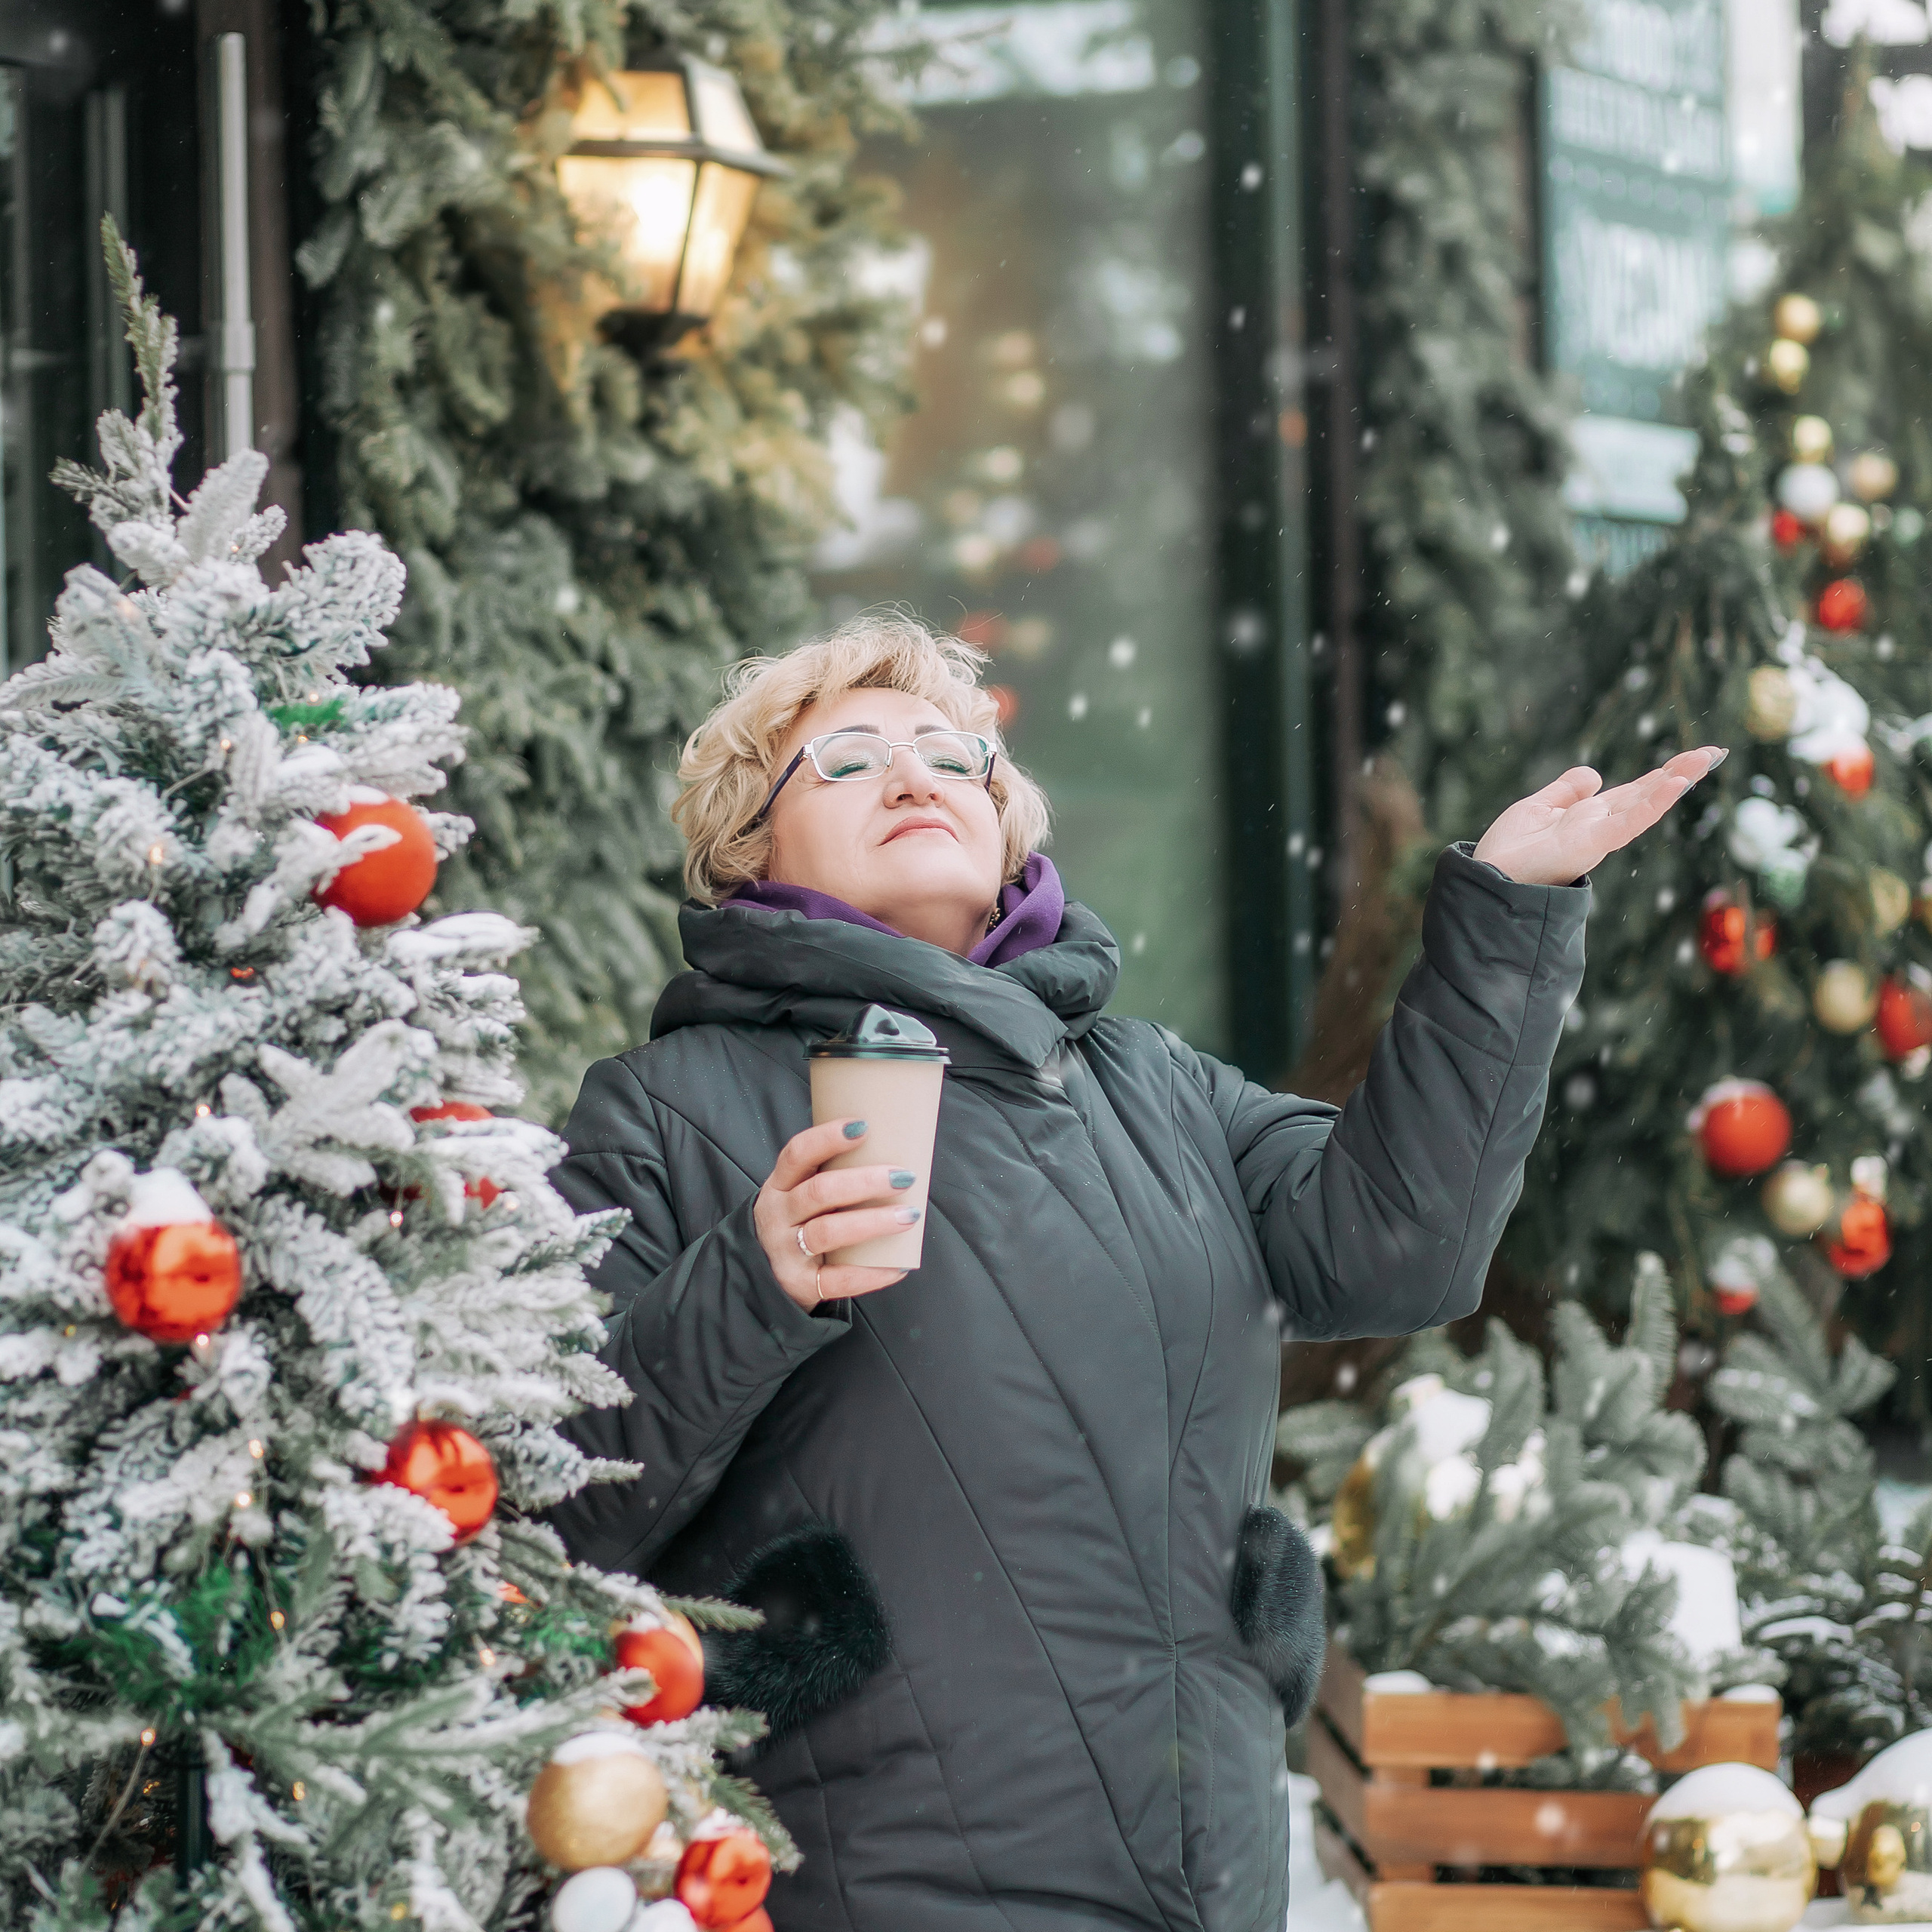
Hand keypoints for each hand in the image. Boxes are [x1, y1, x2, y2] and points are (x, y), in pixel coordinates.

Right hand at [754, 1119, 918, 1311]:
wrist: (767, 1281)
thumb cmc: (800, 1226)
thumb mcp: (800, 1197)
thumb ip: (831, 1178)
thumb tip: (893, 1152)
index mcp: (778, 1187)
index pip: (796, 1155)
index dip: (827, 1139)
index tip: (863, 1126)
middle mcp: (777, 1217)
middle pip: (819, 1192)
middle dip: (865, 1182)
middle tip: (904, 1177)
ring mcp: (785, 1252)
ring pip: (828, 1232)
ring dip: (873, 1222)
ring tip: (908, 1216)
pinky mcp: (800, 1285)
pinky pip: (839, 1279)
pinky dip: (872, 1273)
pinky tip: (900, 1266)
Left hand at [1472, 747, 1723, 886]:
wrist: (1490, 878)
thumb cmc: (1509, 851)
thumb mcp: (1537, 808)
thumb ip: (1565, 792)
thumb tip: (1594, 774)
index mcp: (1590, 816)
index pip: (1633, 791)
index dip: (1661, 774)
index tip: (1691, 756)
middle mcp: (1600, 825)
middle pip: (1646, 794)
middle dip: (1679, 773)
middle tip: (1713, 752)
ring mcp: (1599, 835)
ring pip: (1645, 805)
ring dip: (1675, 782)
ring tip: (1704, 759)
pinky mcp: (1591, 844)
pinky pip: (1628, 822)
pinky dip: (1651, 803)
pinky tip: (1673, 783)